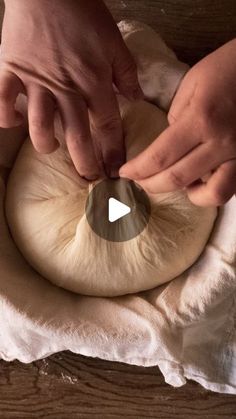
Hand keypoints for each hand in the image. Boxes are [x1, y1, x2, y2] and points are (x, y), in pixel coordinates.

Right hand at [0, 0, 141, 178]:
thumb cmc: (83, 12)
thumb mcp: (114, 41)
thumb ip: (127, 73)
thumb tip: (137, 99)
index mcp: (94, 80)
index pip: (108, 125)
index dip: (113, 152)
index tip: (116, 172)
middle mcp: (65, 87)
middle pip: (76, 136)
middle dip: (85, 163)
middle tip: (89, 178)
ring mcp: (35, 81)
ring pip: (38, 126)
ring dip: (45, 143)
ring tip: (51, 148)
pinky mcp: (10, 70)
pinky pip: (1, 101)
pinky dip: (5, 116)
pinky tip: (14, 120)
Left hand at [120, 39, 235, 205]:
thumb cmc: (226, 68)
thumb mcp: (191, 84)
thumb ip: (176, 118)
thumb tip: (168, 147)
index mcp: (201, 119)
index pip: (160, 156)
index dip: (138, 170)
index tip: (124, 173)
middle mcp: (221, 143)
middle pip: (178, 178)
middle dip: (150, 185)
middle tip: (138, 182)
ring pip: (212, 194)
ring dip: (187, 195)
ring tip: (174, 183)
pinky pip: (229, 187)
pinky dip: (211, 191)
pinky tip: (200, 180)